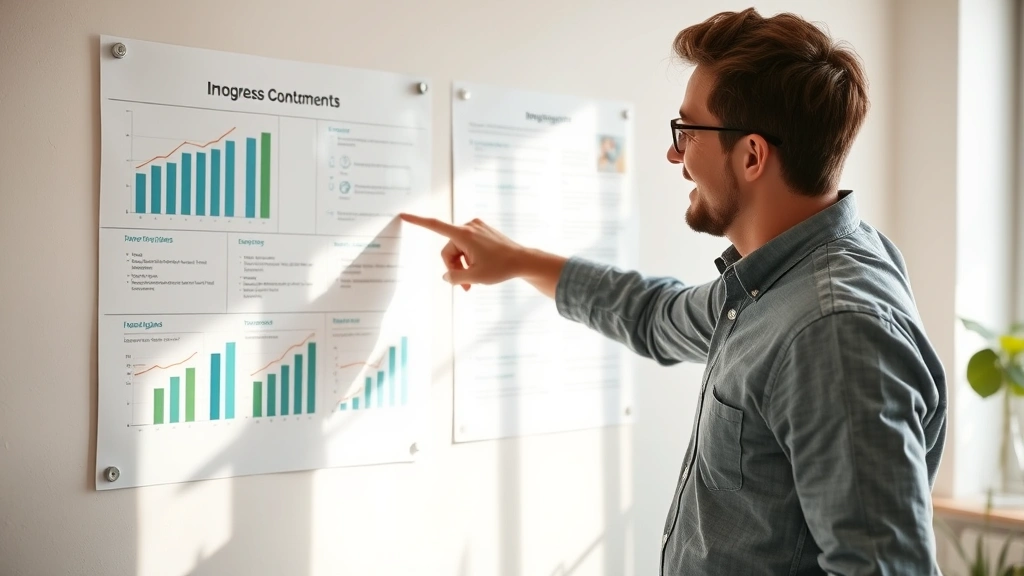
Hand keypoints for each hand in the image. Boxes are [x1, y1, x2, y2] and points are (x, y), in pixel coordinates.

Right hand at [399, 213, 526, 290]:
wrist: (523, 261)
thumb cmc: (501, 268)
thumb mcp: (475, 278)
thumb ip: (455, 277)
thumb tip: (447, 276)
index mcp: (464, 234)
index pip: (435, 226)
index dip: (418, 222)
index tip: (403, 215)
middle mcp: (469, 226)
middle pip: (448, 249)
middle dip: (454, 267)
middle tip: (464, 286)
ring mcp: (476, 227)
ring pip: (458, 249)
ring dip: (462, 265)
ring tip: (472, 282)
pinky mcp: (482, 230)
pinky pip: (467, 245)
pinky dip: (469, 258)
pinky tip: (479, 268)